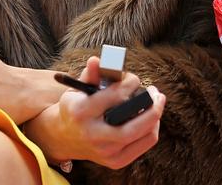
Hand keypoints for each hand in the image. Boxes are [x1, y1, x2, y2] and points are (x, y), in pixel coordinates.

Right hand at [35, 56, 165, 169]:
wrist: (63, 137)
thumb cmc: (75, 107)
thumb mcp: (77, 89)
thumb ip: (90, 74)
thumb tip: (97, 60)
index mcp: (81, 112)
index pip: (116, 95)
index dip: (131, 82)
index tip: (133, 78)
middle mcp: (93, 134)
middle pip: (134, 125)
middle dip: (153, 106)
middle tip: (157, 92)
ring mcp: (105, 151)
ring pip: (144, 135)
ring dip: (156, 116)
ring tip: (157, 102)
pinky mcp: (115, 161)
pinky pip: (144, 144)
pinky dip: (152, 129)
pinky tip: (151, 118)